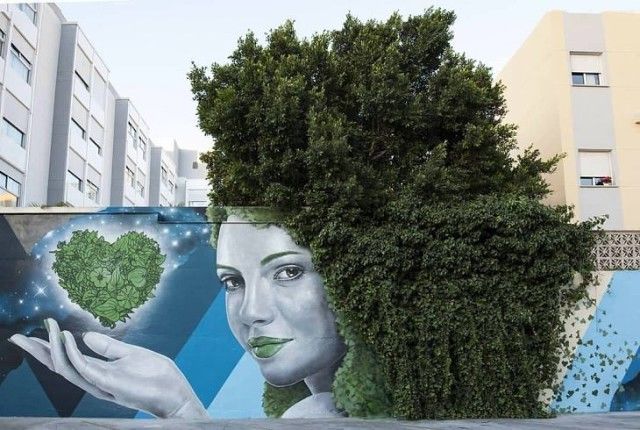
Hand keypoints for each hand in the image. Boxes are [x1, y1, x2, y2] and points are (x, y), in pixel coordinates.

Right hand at [9, 318, 207, 418]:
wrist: (175, 393)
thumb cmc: (157, 376)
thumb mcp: (131, 354)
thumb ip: (108, 347)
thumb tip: (85, 335)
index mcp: (99, 373)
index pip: (68, 360)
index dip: (49, 348)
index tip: (33, 333)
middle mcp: (95, 381)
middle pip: (59, 366)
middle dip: (39, 352)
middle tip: (17, 338)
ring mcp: (101, 383)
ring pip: (67, 368)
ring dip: (54, 349)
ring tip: (44, 332)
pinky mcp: (109, 383)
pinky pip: (84, 369)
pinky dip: (73, 354)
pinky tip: (66, 340)